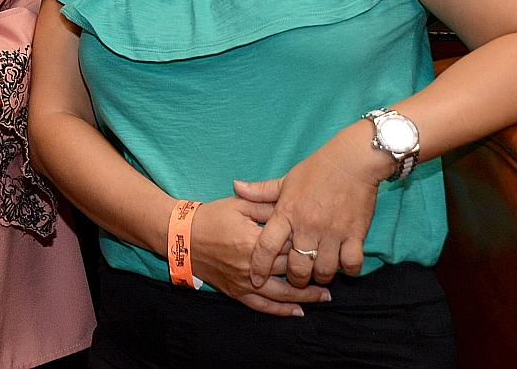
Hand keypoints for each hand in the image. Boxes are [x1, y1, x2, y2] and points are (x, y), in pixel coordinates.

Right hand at [187, 197, 332, 316]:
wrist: (182, 236)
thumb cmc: (211, 216)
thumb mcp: (239, 205)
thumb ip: (267, 205)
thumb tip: (293, 204)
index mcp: (253, 240)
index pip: (288, 246)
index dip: (307, 245)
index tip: (325, 243)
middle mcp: (250, 265)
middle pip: (289, 270)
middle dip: (313, 271)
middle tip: (334, 269)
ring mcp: (243, 282)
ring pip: (281, 294)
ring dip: (305, 296)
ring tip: (326, 296)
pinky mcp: (235, 292)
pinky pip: (262, 306)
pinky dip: (281, 310)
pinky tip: (298, 311)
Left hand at [239, 124, 387, 288]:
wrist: (351, 162)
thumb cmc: (316, 170)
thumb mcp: (285, 180)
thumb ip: (261, 191)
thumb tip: (236, 186)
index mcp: (286, 213)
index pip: (266, 247)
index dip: (259, 267)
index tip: (256, 279)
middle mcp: (307, 226)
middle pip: (297, 267)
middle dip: (296, 279)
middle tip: (298, 277)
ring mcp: (332, 232)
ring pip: (324, 270)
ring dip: (321, 276)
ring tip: (320, 272)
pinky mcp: (355, 234)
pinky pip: (351, 263)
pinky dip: (348, 269)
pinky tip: (343, 264)